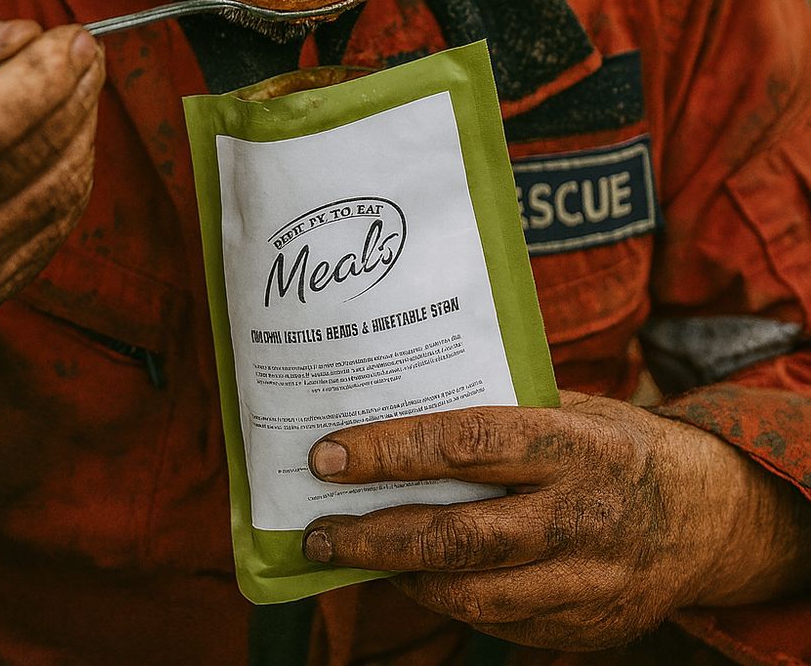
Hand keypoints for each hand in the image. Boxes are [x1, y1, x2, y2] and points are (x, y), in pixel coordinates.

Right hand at [0, 5, 103, 384]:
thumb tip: (20, 36)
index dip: (45, 75)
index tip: (73, 37)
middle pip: (32, 150)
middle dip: (76, 88)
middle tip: (86, 50)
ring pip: (57, 187)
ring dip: (83, 127)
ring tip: (80, 86)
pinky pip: (57, 224)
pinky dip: (74, 172)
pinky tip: (66, 138)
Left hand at [303, 392, 808, 649]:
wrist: (709, 518)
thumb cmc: (620, 445)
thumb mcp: (577, 407)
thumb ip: (507, 409)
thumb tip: (406, 400)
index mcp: (575, 445)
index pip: (466, 445)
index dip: (391, 452)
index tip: (327, 456)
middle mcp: (579, 516)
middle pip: (459, 536)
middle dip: (375, 536)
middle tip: (317, 531)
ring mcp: (585, 581)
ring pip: (473, 594)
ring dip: (402, 577)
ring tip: (354, 555)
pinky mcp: (584, 627)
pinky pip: (501, 625)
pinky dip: (450, 602)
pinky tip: (416, 578)